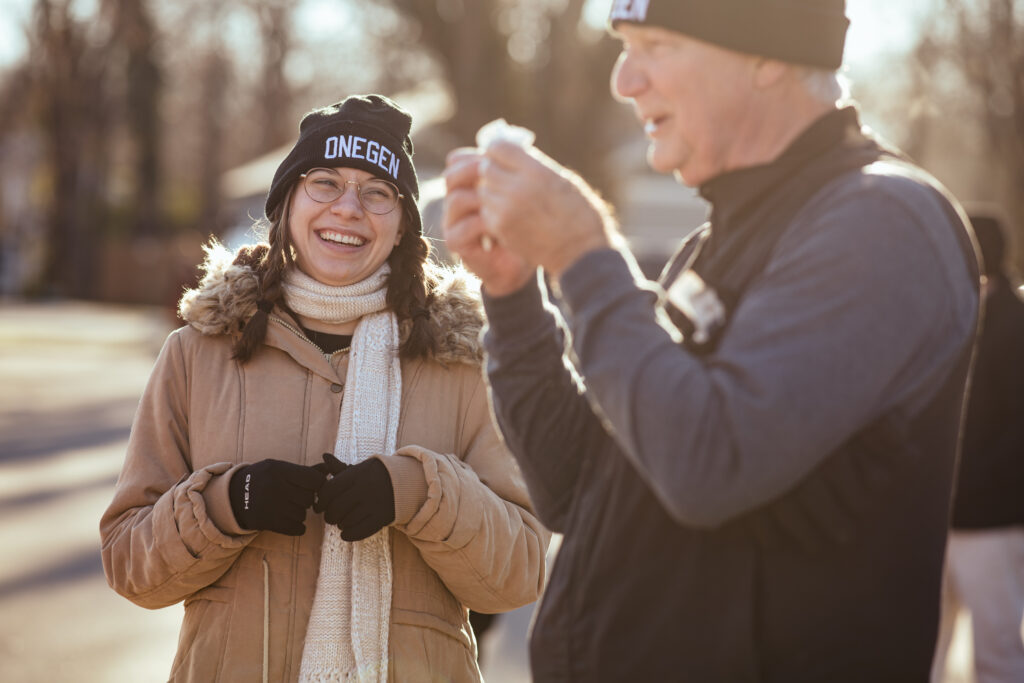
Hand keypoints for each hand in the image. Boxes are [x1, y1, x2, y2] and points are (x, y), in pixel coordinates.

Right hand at [228, 459, 325, 535]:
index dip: (318, 484)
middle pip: (309, 498)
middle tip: (296, 497)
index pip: (315, 480)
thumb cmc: (264, 479)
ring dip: (299, 512)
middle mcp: (276, 487)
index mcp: (280, 470)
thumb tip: (329, 469)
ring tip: (288, 507)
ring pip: (303, 514)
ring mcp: (272, 506)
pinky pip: (297, 528)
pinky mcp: (269, 522)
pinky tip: (288, 520)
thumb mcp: (280, 469)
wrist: (234, 496)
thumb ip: (305, 471)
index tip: (312, 486)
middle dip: (306, 499)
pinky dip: (296, 526)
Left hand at [314, 453, 395, 541]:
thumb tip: (324, 456)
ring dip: (340, 524)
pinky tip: (346, 532)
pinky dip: (348, 534)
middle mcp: (365, 488)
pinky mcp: (381, 518)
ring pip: (345, 522)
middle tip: (331, 516)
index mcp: (357, 474)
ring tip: (343, 520)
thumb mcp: (360, 470)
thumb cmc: (375, 476)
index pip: (329, 491)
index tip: (319, 506)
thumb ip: (339, 468)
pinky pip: (358, 532)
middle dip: (329, 516)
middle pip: (335, 509)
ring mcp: (374, 504)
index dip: (320, 501)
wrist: (406, 482)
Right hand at [442, 148, 534, 296]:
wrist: (520, 264)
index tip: (499, 157)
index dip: (476, 156)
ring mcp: (452, 222)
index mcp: (468, 184)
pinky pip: (462, 227)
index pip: (458, 160)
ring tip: (503, 202)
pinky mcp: (456, 242)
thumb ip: (512, 171)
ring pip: (456, 199)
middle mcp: (456, 201)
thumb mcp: (519, 195)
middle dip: (475, 171)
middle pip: (451, 176)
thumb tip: (513, 142)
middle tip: (497, 174)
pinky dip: (484, 223)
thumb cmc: (524, 226)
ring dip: (481, 198)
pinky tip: (502, 225)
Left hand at [475, 141, 613, 278]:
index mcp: (535, 172)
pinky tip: (510, 215)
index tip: (505, 157)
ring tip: (510, 198)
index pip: (497, 148)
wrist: (580, 253)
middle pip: (485, 168)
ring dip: (492, 191)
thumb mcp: (563, 181)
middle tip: (505, 177)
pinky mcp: (500, 228)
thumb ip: (536, 166)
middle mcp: (517, 189)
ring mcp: (506, 210)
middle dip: (493, 171)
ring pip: (482, 190)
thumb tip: (516, 154)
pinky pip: (485, 211)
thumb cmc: (579, 215)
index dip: (499, 151)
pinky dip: (493, 211)